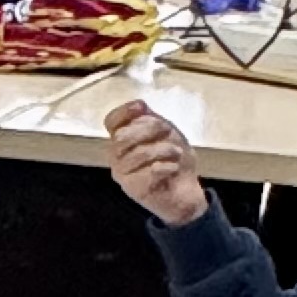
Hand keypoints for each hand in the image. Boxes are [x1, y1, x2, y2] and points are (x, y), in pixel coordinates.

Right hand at [101, 101, 207, 224]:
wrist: (185, 191)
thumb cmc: (173, 159)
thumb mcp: (167, 133)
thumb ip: (151, 118)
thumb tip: (139, 105)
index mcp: (122, 139)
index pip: (111, 122)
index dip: (123, 112)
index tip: (141, 107)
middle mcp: (116, 156)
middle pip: (121, 136)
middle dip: (149, 129)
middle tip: (169, 132)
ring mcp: (122, 174)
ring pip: (138, 154)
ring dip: (164, 149)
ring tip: (177, 153)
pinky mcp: (133, 189)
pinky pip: (149, 171)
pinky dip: (166, 166)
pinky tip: (173, 168)